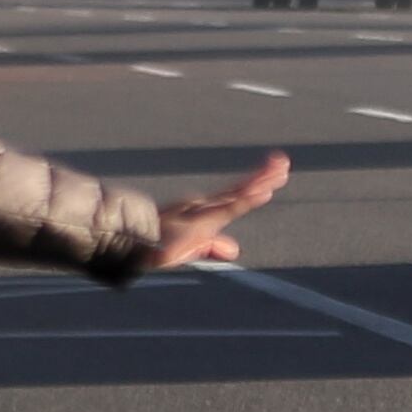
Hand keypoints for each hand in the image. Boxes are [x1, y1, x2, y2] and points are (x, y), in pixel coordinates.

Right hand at [153, 152, 288, 270]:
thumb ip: (210, 247)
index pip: (235, 196)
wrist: (128, 247)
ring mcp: (201, 212)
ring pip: (237, 194)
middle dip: (263, 176)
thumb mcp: (188, 249)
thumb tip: (233, 250)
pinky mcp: (199, 222)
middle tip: (283, 162)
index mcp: (202, 211)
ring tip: (281, 169)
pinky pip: (229, 209)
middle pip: (239, 189)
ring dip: (260, 181)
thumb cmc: (151, 247)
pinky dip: (248, 200)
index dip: (256, 184)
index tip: (277, 171)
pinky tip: (265, 193)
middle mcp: (204, 206)